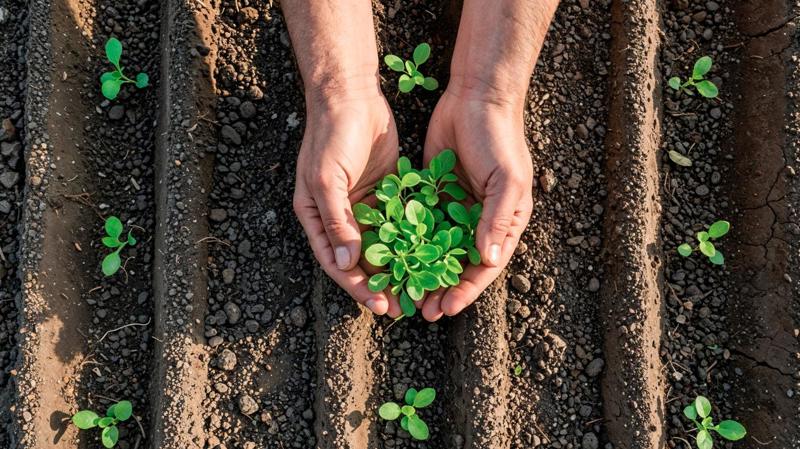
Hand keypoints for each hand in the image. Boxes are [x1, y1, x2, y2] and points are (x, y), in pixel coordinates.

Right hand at [293, 91, 401, 316]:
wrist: (350, 95)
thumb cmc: (330, 136)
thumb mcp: (326, 179)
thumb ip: (336, 221)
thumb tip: (347, 263)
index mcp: (316, 217)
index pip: (337, 262)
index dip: (357, 286)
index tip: (379, 306)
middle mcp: (339, 216)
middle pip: (360, 260)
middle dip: (381, 283)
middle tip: (404, 307)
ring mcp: (364, 205)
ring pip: (383, 245)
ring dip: (399, 267)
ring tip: (420, 289)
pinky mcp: (386, 193)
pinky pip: (399, 222)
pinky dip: (411, 239)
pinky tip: (429, 256)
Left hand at [420, 88, 532, 320]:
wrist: (476, 97)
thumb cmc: (499, 138)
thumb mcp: (506, 179)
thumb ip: (496, 219)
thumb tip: (488, 260)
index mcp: (504, 222)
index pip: (485, 266)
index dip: (466, 289)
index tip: (447, 308)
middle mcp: (479, 220)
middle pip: (458, 263)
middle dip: (440, 287)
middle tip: (421, 310)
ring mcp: (454, 207)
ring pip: (435, 248)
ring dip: (421, 270)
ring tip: (403, 291)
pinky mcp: (432, 193)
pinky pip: (418, 223)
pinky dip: (407, 241)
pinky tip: (391, 257)